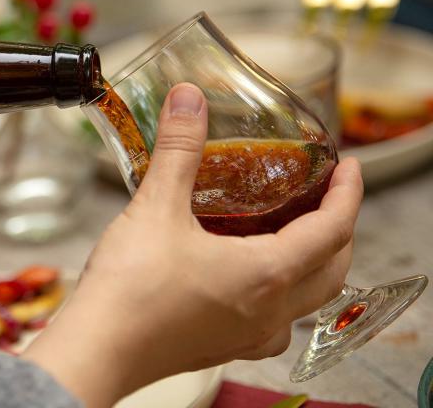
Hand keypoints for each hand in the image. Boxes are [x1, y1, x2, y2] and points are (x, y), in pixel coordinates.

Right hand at [23, 84, 361, 407]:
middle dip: (337, 229)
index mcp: (267, 273)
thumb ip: (179, 149)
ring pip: (306, 301)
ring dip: (312, 266)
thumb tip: (189, 100)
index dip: (348, 194)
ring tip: (292, 234)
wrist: (98, 348)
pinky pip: (273, 323)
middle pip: (331, 269)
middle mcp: (269, 310)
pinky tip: (249, 280)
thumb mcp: (156, 207)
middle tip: (326, 196)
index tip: (350, 168)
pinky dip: (279, 295)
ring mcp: (249, 335)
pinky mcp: (224, 346)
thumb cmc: (130, 287)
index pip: (333, 229)